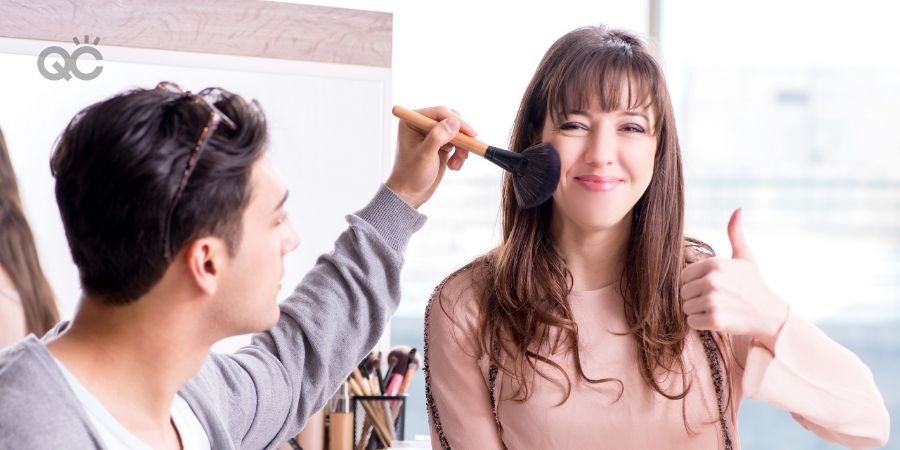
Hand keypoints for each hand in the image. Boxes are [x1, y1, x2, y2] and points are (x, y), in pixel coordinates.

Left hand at [386, 106, 474, 207]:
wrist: (410, 193)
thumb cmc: (411, 175)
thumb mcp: (424, 156)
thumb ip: (437, 137)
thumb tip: (454, 122)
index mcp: (411, 122)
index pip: (439, 113)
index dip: (456, 121)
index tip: (470, 134)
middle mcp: (421, 124)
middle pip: (450, 119)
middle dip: (460, 137)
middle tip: (466, 152)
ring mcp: (432, 134)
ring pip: (457, 131)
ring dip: (462, 148)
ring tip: (456, 164)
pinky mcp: (441, 144)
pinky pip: (458, 142)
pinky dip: (460, 154)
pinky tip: (454, 166)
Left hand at [681, 208, 788, 349]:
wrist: (769, 313)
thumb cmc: (753, 284)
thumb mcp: (745, 257)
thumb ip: (735, 234)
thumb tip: (737, 209)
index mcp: (714, 264)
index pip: (684, 276)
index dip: (695, 283)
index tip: (712, 286)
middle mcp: (712, 280)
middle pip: (683, 293)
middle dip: (696, 298)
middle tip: (717, 299)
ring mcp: (713, 300)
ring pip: (686, 308)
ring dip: (698, 311)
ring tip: (718, 308)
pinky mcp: (715, 319)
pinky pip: (692, 322)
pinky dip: (701, 323)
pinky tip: (717, 319)